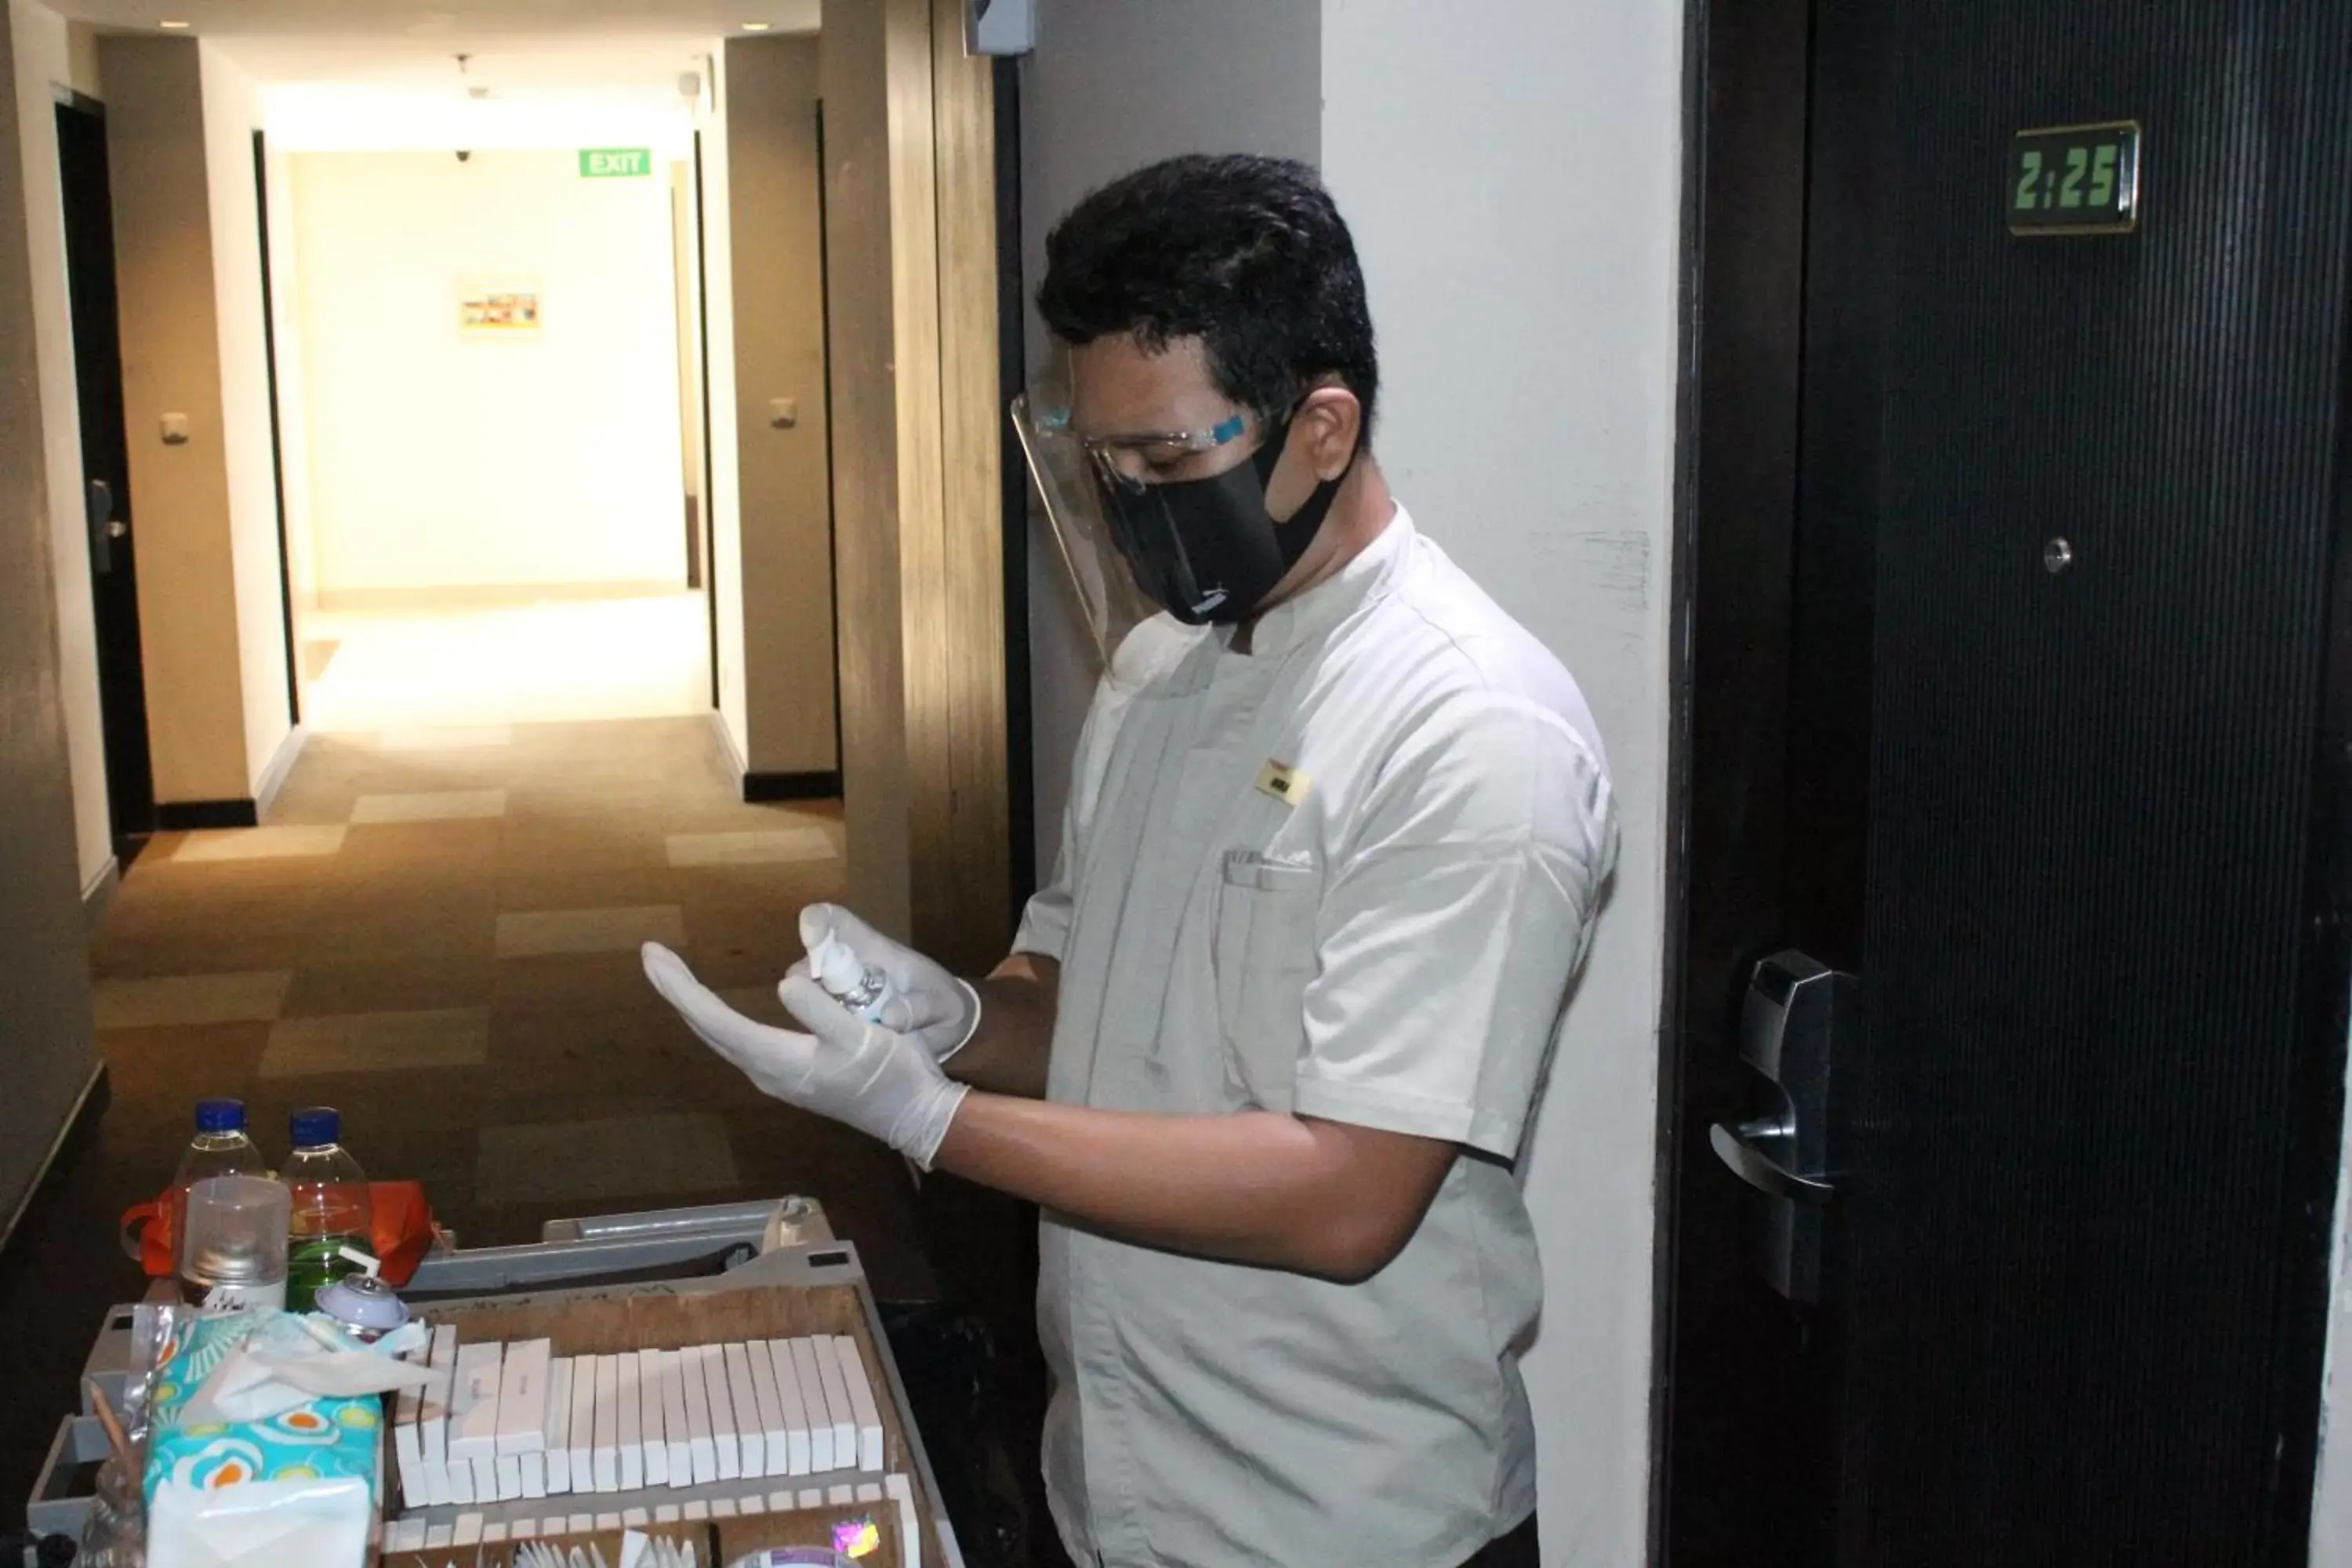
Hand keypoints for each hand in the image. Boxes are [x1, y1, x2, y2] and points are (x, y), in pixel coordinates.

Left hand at [642, 943, 968, 1166]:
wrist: (912, 1115)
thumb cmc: (891, 1074)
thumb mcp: (863, 1037)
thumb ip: (822, 1012)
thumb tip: (784, 983)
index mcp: (778, 1060)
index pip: (715, 1020)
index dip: (682, 987)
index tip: (654, 955)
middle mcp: (765, 1072)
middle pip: (708, 1029)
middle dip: (677, 991)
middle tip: (652, 955)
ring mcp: (774, 1077)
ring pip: (720, 1037)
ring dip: (694, 1004)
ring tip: (674, 973)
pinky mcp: (788, 1076)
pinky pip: (737, 1042)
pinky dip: (715, 1017)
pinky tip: (713, 1008)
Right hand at [786, 903, 980, 1062]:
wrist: (948, 1028)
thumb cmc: (944, 1002)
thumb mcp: (943, 1004)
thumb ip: (921, 1007)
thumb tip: (890, 1016)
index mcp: (875, 950)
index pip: (837, 922)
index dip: (818, 921)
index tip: (810, 937)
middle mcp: (849, 969)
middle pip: (809, 963)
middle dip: (804, 983)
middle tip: (818, 1010)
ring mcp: (840, 997)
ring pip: (807, 996)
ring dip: (811, 1014)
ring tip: (831, 1037)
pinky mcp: (839, 1023)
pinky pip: (817, 1024)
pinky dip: (819, 1035)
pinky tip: (830, 1053)